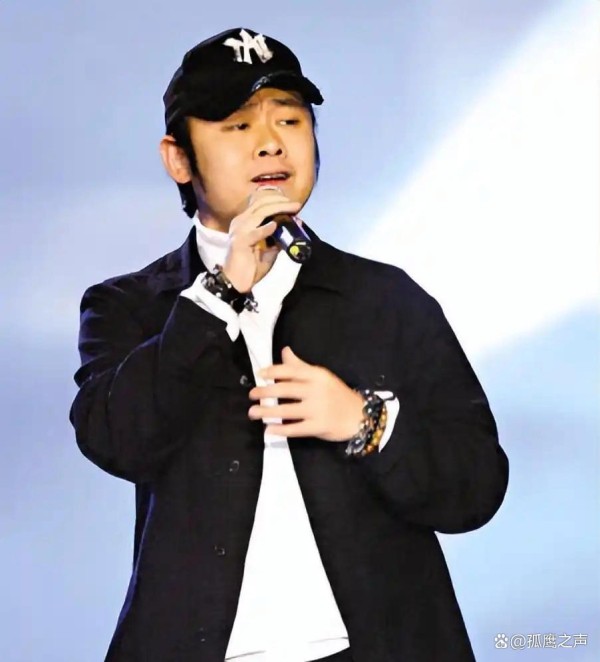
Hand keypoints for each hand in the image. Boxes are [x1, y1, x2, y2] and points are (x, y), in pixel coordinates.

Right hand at [223, 187, 301, 292]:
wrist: (237, 282)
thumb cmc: (251, 266)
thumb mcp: (269, 250)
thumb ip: (279, 238)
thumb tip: (295, 227)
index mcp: (245, 221)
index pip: (261, 203)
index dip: (277, 200)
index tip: (293, 204)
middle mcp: (241, 221)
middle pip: (261, 204)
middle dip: (281, 201)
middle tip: (296, 205)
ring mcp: (239, 230)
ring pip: (260, 213)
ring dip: (278, 209)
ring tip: (292, 209)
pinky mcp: (240, 242)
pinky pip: (255, 233)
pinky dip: (265, 229)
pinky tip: (275, 225)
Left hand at [248, 346, 364, 440]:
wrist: (359, 415)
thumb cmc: (337, 394)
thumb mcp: (321, 376)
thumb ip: (300, 366)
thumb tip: (284, 351)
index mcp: (316, 375)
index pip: (290, 370)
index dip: (272, 372)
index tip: (259, 375)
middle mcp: (316, 390)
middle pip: (284, 389)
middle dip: (264, 392)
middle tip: (252, 395)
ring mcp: (317, 409)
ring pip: (286, 410)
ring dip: (266, 411)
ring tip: (253, 412)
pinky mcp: (318, 426)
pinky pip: (295, 429)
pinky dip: (280, 430)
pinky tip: (268, 429)